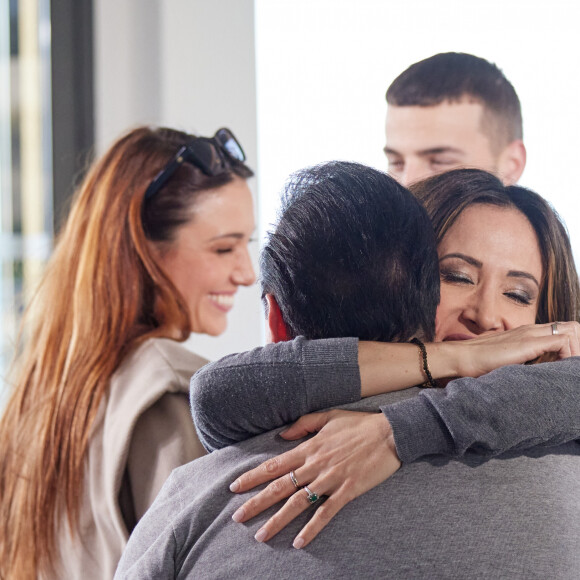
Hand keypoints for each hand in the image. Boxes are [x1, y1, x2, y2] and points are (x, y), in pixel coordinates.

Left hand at [229, 409, 399, 548]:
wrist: (390, 433)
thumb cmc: (359, 424)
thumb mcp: (328, 416)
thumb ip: (303, 424)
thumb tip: (282, 435)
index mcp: (309, 447)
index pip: (274, 465)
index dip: (252, 477)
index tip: (235, 486)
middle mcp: (315, 465)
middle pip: (279, 487)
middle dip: (256, 502)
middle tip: (237, 517)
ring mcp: (331, 480)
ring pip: (298, 503)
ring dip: (277, 521)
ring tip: (261, 535)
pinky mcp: (348, 491)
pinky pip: (326, 514)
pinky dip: (312, 529)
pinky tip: (299, 543)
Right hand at [454, 321, 579, 377]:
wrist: (463, 358)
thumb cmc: (480, 362)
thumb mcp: (508, 360)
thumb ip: (522, 360)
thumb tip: (533, 372)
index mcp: (527, 333)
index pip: (561, 330)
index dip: (572, 346)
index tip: (566, 366)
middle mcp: (532, 329)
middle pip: (571, 326)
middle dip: (577, 347)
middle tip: (570, 367)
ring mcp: (531, 334)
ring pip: (571, 330)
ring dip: (575, 350)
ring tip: (567, 368)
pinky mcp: (529, 342)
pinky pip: (562, 341)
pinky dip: (568, 355)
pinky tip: (558, 368)